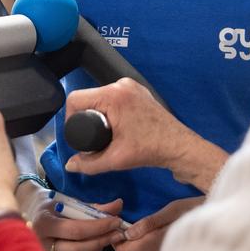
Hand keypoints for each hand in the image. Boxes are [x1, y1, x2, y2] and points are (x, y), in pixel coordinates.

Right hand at [29, 194, 126, 250]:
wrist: (33, 214)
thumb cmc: (53, 205)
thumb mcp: (70, 201)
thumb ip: (93, 206)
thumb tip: (118, 205)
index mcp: (43, 223)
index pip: (75, 229)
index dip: (98, 227)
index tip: (116, 221)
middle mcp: (41, 243)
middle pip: (76, 249)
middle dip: (101, 240)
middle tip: (118, 232)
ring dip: (98, 249)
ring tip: (110, 236)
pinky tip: (98, 244)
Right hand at [65, 79, 228, 191]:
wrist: (179, 147)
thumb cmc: (149, 150)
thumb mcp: (115, 159)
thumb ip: (89, 164)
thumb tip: (70, 165)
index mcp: (113, 96)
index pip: (76, 99)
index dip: (70, 119)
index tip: (77, 135)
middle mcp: (121, 85)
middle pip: (89, 98)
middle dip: (85, 117)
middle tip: (90, 138)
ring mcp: (131, 86)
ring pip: (101, 97)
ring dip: (98, 114)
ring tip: (103, 134)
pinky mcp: (138, 91)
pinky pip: (114, 97)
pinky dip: (110, 110)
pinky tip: (115, 126)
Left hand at [113, 197, 203, 250]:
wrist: (215, 223)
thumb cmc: (195, 211)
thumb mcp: (173, 210)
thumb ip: (149, 222)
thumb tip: (129, 232)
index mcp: (157, 243)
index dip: (117, 238)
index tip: (120, 224)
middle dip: (123, 242)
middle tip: (128, 224)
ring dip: (132, 246)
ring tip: (139, 228)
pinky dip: (141, 249)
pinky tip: (149, 236)